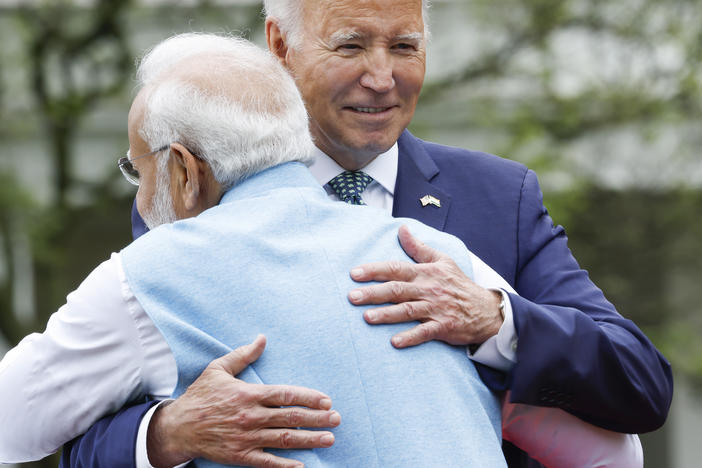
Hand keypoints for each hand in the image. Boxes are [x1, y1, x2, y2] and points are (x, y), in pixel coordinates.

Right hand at [147, 335, 340, 467]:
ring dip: (309, 440)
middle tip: (337, 419)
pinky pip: (267, 462)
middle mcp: (250, 416)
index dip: (308, 398)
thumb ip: (243, 355)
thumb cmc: (200, 396)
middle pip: (290, 418)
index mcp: (248, 394)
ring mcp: (246, 438)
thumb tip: (262, 338)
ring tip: (329, 439)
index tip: (326, 401)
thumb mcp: (218, 369)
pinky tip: (303, 465)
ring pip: (284, 439)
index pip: (285, 394)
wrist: (177, 427)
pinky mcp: (240, 456)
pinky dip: (285, 465)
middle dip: (317, 419)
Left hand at [348, 225, 503, 347]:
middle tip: (352, 297)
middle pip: (397, 290)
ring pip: (408, 311)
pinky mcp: (444, 326)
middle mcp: (428, 290)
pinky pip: (425, 332)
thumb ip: (418, 247)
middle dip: (373, 293)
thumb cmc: (458, 284)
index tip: (354, 273)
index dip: (375, 270)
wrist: (486, 309)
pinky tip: (395, 342)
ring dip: (387, 315)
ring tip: (367, 318)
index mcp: (425, 273)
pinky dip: (411, 337)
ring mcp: (436, 309)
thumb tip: (402, 228)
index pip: (396, 268)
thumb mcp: (442, 260)